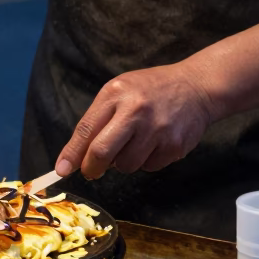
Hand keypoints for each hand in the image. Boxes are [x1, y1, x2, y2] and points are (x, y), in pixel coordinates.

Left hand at [55, 62, 218, 179]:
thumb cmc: (150, 91)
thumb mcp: (119, 92)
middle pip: (102, 152)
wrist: (196, 87)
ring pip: (125, 165)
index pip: (86, 129)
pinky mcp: (174, 146)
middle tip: (91, 171)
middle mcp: (136, 111)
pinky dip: (146, 161)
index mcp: (116, 94)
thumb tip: (74, 157)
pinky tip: (154, 142)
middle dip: (91, 168)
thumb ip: (97, 121)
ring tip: (134, 143)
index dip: (71, 154)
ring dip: (123, 162)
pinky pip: (149, 167)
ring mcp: (157, 129)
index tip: (62, 170)